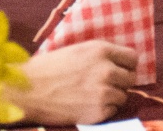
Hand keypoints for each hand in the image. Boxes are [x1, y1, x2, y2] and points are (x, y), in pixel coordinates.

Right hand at [14, 41, 138, 124]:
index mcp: (101, 50)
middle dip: (120, 82)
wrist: (29, 90)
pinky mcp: (99, 112)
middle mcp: (106, 70)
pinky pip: (113, 111)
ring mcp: (104, 92)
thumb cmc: (49, 68)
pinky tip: (86, 105)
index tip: (120, 69)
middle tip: (104, 84)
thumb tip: (120, 64)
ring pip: (123, 96)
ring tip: (91, 95)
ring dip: (112, 97)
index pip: (132, 58)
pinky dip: (103, 110)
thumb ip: (101, 55)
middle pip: (131, 78)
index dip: (126, 65)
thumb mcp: (78, 50)